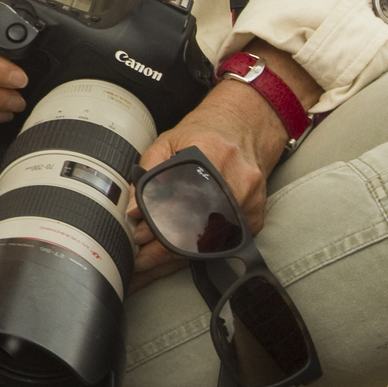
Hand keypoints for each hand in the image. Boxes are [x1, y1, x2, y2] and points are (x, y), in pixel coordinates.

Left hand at [126, 80, 288, 286]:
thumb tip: (132, 210)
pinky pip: (224, 242)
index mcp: (213, 157)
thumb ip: (147, 174)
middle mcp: (237, 182)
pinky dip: (199, 249)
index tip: (136, 239)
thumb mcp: (166, 143)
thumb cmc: (202, 134)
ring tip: (153, 258)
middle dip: (164, 250)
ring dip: (179, 254)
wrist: (244, 127)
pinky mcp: (256, 217)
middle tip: (139, 259)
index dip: (156, 228)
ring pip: (210, 243)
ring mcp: (251, 202)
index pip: (182, 205)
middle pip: (197, 231)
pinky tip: (178, 252)